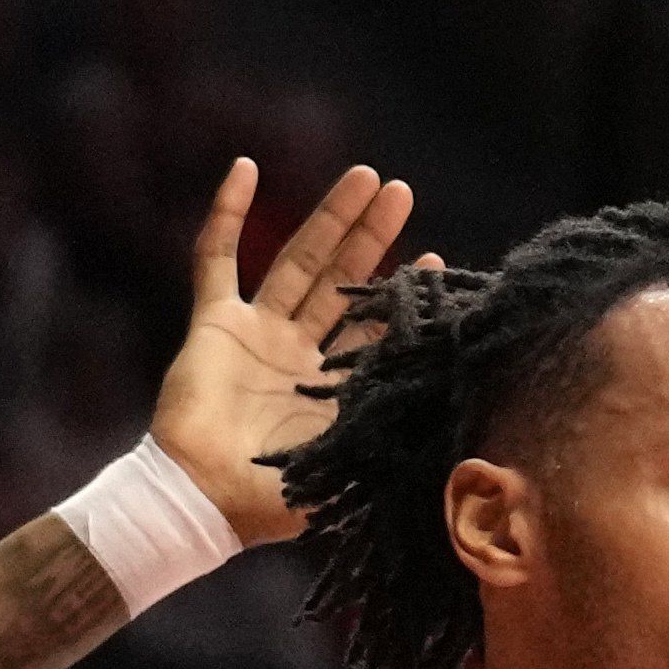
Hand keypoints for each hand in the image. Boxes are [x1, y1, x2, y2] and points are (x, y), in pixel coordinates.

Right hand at [151, 157, 415, 547]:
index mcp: (332, 388)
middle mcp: (297, 353)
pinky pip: (216, 257)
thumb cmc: (275, 499)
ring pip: (297, 260)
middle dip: (371, 235)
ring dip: (328, 217)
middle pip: (341, 280)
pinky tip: (246, 168)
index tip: (434, 264)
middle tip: (401, 191)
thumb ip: (396, 430)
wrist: (205, 499)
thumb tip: (462, 415)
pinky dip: (227, 214)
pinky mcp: (214, 322)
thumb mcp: (354, 462)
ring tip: (363, 176)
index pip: (374, 328)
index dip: (402, 296)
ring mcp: (255, 333)